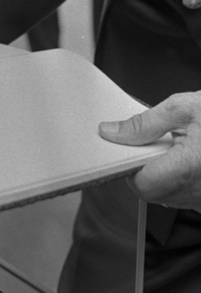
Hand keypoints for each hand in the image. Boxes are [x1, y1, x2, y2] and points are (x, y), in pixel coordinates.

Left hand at [99, 91, 200, 210]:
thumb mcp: (184, 107)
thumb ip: (145, 123)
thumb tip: (113, 133)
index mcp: (190, 165)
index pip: (142, 184)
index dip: (130, 168)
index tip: (129, 150)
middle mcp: (200, 191)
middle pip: (153, 193)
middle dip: (146, 168)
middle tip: (157, 143)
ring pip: (168, 197)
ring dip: (163, 175)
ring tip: (177, 148)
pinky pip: (186, 198)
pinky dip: (180, 181)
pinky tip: (189, 159)